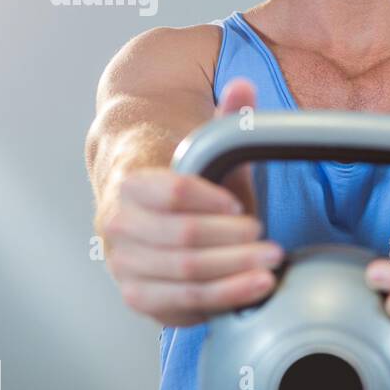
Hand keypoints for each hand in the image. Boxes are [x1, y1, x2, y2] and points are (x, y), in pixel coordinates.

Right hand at [100, 77, 284, 325]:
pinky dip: (221, 299)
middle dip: (234, 242)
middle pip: (183, 238)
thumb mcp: (203, 144)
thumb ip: (225, 117)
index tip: (242, 204)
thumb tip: (243, 86)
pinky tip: (253, 290)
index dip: (211, 200)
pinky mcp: (140, 296)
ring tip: (271, 267)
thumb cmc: (181, 174)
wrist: (141, 202)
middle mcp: (117, 225)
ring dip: (233, 274)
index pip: (171, 192)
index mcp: (129, 180)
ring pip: (183, 274)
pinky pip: (182, 303)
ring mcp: (125, 265)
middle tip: (272, 243)